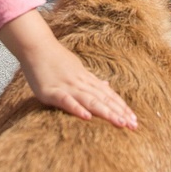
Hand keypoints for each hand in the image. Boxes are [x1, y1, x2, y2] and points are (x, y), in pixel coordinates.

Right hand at [0, 10, 136, 128]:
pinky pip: (66, 101)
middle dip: (119, 113)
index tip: (134, 120)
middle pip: (103, 99)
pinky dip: (77, 109)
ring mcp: (67, 87)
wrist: (36, 46)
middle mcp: (80, 83)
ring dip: (106, 112)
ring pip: (90, 100)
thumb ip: (91, 80)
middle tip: (134, 126)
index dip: (121, 107)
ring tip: (120, 123)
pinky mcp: (51, 92)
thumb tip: (107, 84)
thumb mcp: (77, 68)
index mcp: (86, 79)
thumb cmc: (55, 59)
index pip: (108, 94)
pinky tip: (87, 117)